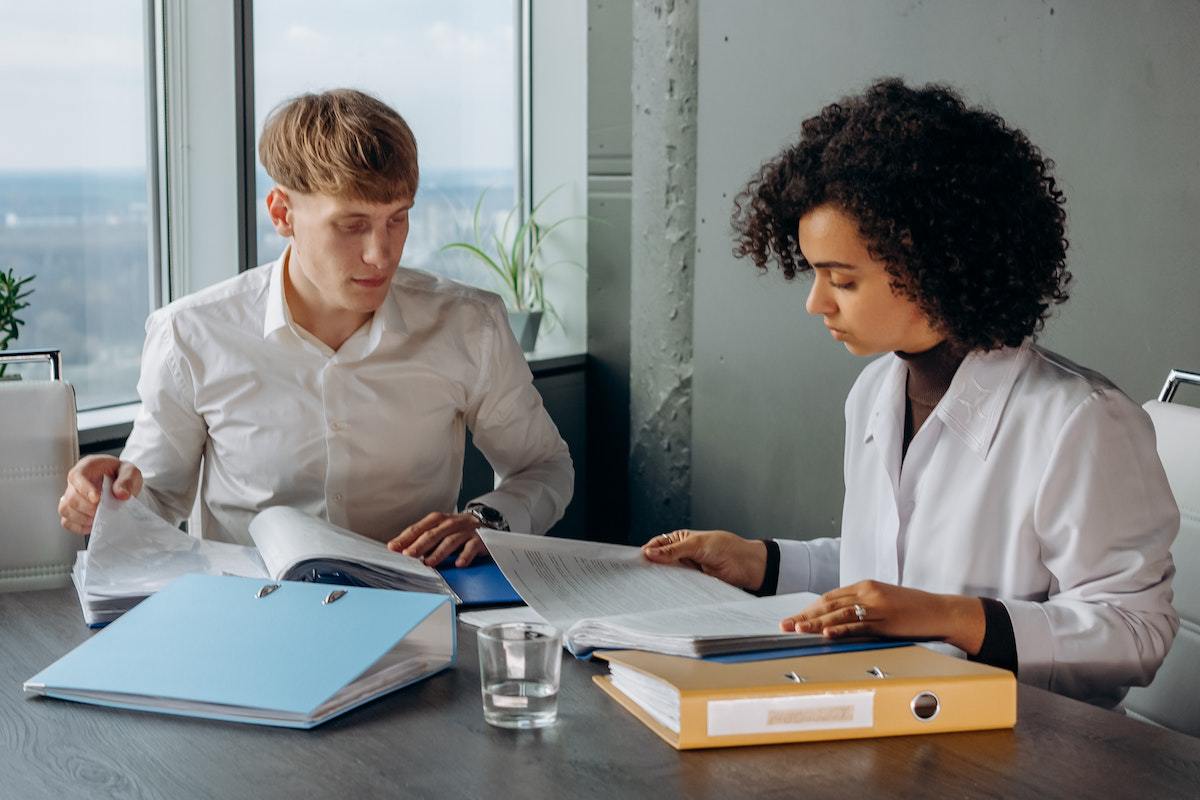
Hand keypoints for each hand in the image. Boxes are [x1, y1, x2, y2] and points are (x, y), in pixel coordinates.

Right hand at [58, 455, 142, 534]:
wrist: (123, 484)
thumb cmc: (122, 475)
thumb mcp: (130, 472)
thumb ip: (127, 480)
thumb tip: (121, 494)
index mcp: (87, 467)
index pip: (77, 477)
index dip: (85, 489)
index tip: (97, 499)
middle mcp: (75, 482)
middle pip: (71, 497)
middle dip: (87, 508)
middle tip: (103, 511)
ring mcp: (71, 496)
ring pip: (65, 509)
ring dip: (82, 518)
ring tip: (98, 518)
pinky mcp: (72, 510)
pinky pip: (66, 521)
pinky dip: (78, 526)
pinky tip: (92, 525)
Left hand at [387, 512, 488, 566]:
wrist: (484, 522)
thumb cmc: (455, 529)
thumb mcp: (437, 530)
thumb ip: (420, 538)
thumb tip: (397, 548)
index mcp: (437, 519)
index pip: (419, 528)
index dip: (406, 538)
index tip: (393, 547)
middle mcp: (451, 523)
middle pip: (433, 533)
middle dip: (420, 545)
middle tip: (409, 555)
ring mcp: (465, 531)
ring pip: (451, 541)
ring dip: (439, 552)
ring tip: (429, 562)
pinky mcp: (479, 539)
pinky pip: (472, 547)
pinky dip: (465, 555)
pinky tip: (459, 563)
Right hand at [641, 529, 767, 591]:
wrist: (747, 566)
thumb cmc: (726, 547)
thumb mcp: (697, 544)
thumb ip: (673, 550)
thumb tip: (650, 553)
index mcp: (680, 539)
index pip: (657, 545)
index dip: (646, 552)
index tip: (636, 561)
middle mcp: (681, 554)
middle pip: (660, 561)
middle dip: (651, 567)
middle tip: (639, 576)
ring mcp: (687, 569)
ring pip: (668, 575)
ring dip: (662, 579)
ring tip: (650, 585)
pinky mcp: (693, 583)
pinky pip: (679, 586)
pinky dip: (673, 589)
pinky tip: (666, 592)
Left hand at [780, 580, 985, 654]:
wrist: (940, 611)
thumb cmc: (912, 609)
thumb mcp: (883, 602)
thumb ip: (861, 606)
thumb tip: (837, 619)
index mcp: (865, 586)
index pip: (830, 597)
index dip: (809, 609)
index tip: (793, 619)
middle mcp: (867, 592)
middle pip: (829, 604)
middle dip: (804, 616)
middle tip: (784, 626)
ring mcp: (877, 606)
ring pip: (839, 614)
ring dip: (815, 623)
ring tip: (797, 630)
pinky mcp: (886, 621)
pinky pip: (859, 626)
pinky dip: (841, 630)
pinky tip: (826, 634)